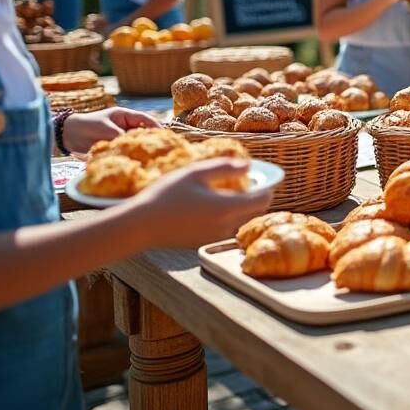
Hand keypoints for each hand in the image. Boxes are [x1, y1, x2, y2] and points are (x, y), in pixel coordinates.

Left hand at [63, 107, 159, 154]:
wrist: (67, 135)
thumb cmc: (85, 125)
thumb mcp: (104, 127)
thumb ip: (118, 134)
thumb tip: (132, 144)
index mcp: (124, 116)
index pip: (145, 119)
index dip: (156, 125)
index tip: (164, 134)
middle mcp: (125, 126)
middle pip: (143, 132)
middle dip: (152, 138)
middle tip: (163, 147)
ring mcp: (120, 137)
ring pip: (136, 143)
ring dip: (142, 148)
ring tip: (153, 156)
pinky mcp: (115, 148)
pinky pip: (127, 151)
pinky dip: (132, 155)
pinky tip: (138, 161)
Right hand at [125, 159, 274, 248]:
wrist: (141, 226)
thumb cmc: (165, 195)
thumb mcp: (195, 173)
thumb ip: (225, 168)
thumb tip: (248, 166)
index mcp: (228, 208)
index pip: (263, 199)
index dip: (268, 187)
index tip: (264, 178)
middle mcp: (227, 226)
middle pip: (257, 213)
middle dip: (258, 198)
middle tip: (250, 184)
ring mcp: (216, 237)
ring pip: (243, 222)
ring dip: (245, 210)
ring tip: (233, 194)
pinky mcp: (205, 243)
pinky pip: (229, 230)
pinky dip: (231, 219)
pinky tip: (216, 208)